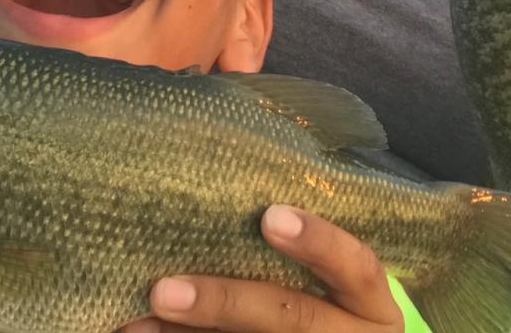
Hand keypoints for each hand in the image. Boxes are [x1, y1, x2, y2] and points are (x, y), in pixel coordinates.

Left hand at [119, 206, 401, 332]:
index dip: (318, 242)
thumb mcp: (332, 276)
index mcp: (371, 304)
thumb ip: (294, 244)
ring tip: (138, 322)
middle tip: (163, 290)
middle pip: (294, 319)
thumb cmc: (326, 293)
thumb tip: (221, 191)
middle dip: (227, 302)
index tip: (270, 216)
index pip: (357, 267)